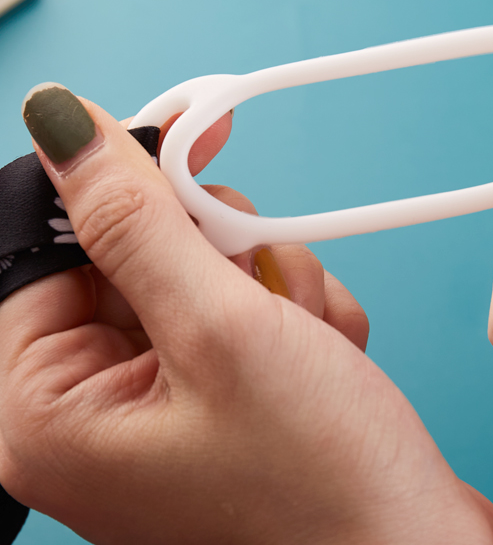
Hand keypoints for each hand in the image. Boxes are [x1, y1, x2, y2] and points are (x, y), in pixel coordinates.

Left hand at [0, 88, 492, 544]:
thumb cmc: (323, 487)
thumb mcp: (223, 332)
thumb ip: (135, 220)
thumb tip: (58, 121)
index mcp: (50, 411)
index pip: (53, 244)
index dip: (126, 183)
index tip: (196, 134)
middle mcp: (98, 409)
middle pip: (137, 251)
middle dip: (220, 248)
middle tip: (266, 279)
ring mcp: (167, 401)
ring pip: (204, 269)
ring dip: (272, 280)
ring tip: (311, 339)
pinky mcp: (224, 394)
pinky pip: (246, 304)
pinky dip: (296, 310)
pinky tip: (326, 357)